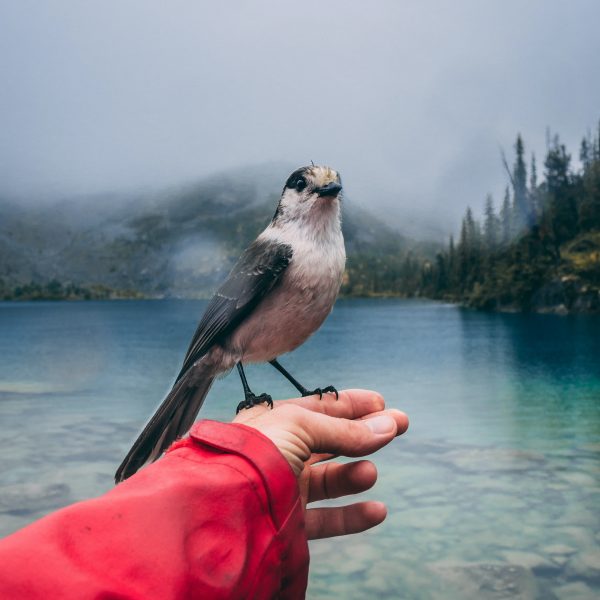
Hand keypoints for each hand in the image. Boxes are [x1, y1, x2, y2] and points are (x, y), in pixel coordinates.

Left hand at [233, 389, 407, 539]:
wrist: (226, 504)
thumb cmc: (255, 452)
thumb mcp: (301, 425)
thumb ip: (345, 430)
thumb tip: (388, 424)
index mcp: (275, 421)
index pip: (319, 408)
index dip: (351, 404)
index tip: (381, 403)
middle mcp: (280, 451)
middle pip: (330, 440)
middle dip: (365, 433)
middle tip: (399, 426)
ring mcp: (284, 487)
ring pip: (329, 478)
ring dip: (355, 473)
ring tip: (370, 471)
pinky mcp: (289, 521)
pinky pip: (327, 519)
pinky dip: (353, 516)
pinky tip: (376, 510)